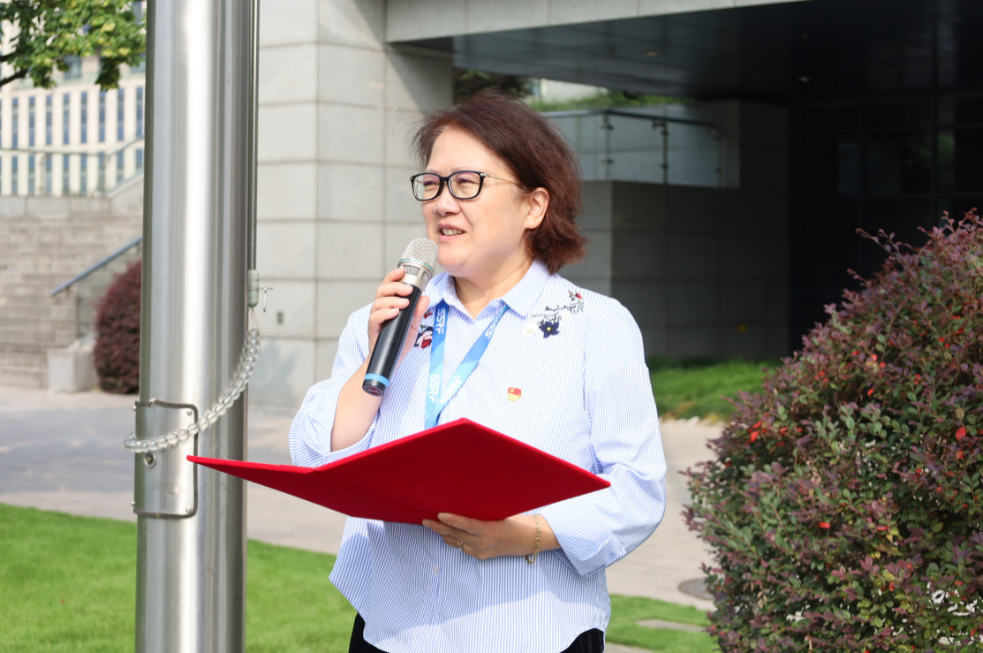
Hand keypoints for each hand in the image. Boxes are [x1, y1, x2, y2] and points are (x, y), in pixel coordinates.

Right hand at [368, 268, 430, 364]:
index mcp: (389, 304)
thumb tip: (425, 297)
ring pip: (378, 302)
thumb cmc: (399, 341)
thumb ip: (418, 312)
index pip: (389, 286)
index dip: (393, 276)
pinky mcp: (373, 329)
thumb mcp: (413, 325)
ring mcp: (376, 318)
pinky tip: (394, 313)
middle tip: (408, 289)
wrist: (391, 361)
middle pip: (382, 290)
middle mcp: (380, 309)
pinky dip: (385, 313)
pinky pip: (375, 317)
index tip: (402, 270)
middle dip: (395, 286)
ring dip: (392, 300)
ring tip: (404, 303)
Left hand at [422, 513, 557, 559]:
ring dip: (444, 534)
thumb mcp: (501, 513)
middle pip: (456, 535)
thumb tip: (464, 502)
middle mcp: (484, 543)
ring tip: (431, 525)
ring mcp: (481, 552)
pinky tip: (447, 533)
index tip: (438, 515)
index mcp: (490, 530)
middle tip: (424, 520)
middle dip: (438, 528)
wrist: (528, 540)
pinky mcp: (480, 556)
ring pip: (456, 542)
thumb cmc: (516, 520)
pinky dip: (454, 540)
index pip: (466, 525)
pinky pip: (463, 547)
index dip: (451, 520)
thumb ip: (483, 512)